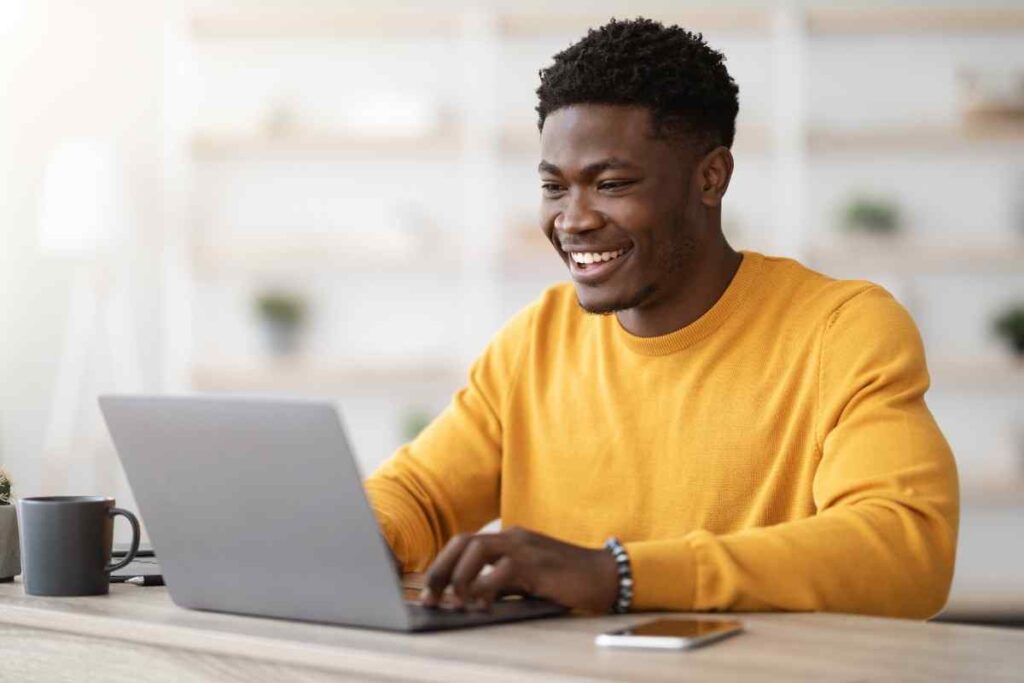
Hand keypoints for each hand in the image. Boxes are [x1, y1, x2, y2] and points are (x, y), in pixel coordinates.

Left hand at [420, 526, 618, 612]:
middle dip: (441, 569)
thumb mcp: (526, 580)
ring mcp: (525, 547)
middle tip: (431, 597)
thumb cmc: (565, 581)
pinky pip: (501, 571)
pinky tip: (482, 605)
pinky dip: (485, 588)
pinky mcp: (537, 564)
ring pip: (477, 550)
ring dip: (459, 577)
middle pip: (463, 542)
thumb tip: (466, 599)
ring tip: (455, 602)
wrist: (604, 575)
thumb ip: (499, 583)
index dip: (442, 565)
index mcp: (509, 538)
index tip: (429, 590)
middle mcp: (513, 537)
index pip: (464, 543)